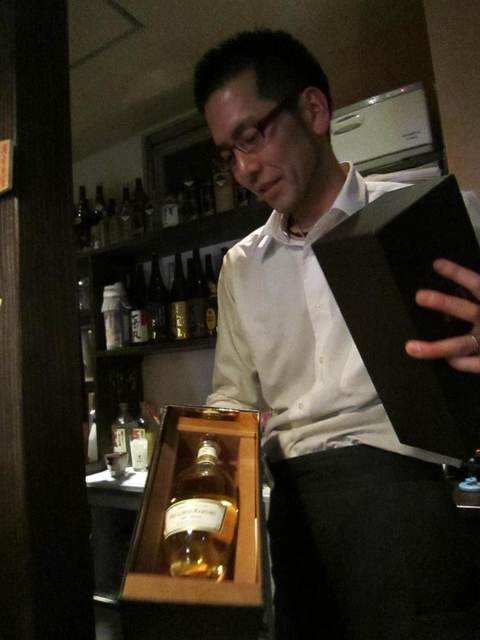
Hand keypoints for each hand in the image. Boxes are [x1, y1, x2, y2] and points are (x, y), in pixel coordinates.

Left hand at [405, 258, 479, 372]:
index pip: (476, 284)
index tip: (437, 264)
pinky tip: (449, 362)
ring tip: (411, 348)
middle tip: (419, 296)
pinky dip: (460, 363)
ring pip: (460, 346)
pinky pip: (473, 364)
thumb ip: (478, 291)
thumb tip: (448, 270)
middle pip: (466, 310)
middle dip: (443, 303)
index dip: (458, 274)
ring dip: (436, 348)